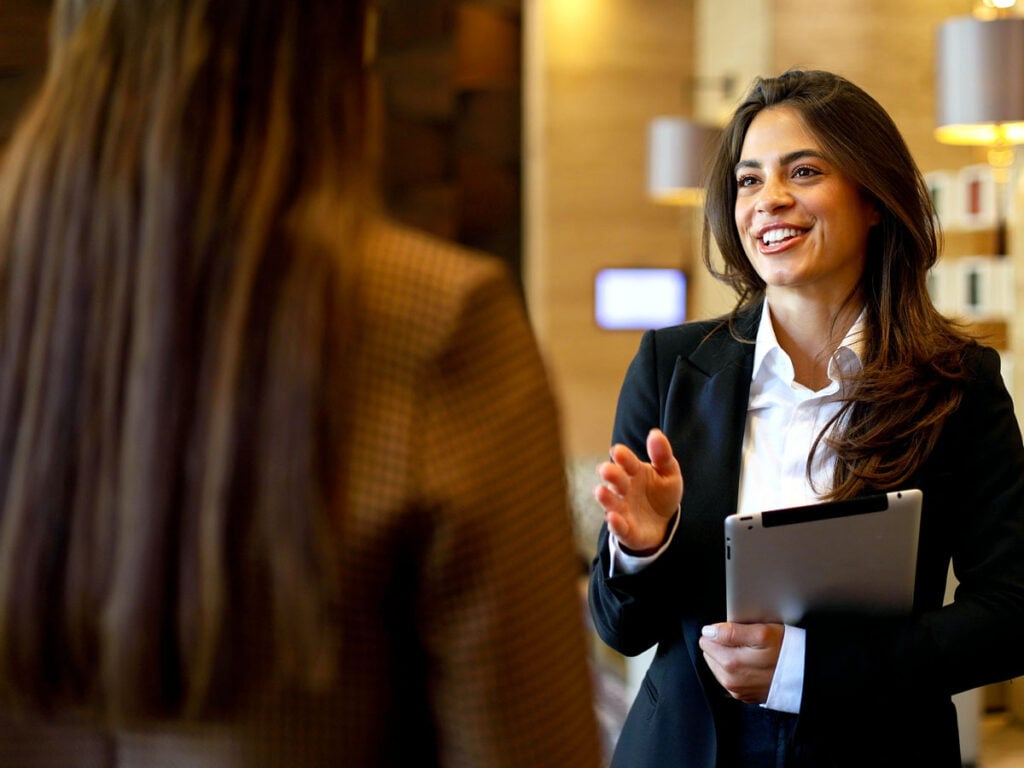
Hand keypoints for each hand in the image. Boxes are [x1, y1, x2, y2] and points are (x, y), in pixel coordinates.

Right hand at [593, 428, 682, 553]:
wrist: (665, 523)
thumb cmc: (662, 493)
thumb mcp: (669, 473)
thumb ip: (662, 454)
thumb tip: (655, 433)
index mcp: (634, 471)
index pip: (627, 461)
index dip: (623, 457)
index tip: (618, 451)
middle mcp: (624, 489)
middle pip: (616, 480)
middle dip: (611, 475)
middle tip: (606, 470)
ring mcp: (623, 509)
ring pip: (611, 502)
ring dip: (605, 498)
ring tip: (600, 491)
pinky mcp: (626, 530)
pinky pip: (619, 527)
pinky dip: (615, 524)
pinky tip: (612, 518)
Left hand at [698, 622, 783, 703]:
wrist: (806, 675)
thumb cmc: (787, 650)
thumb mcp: (762, 632)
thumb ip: (732, 631)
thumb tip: (709, 632)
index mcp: (731, 662)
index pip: (707, 638)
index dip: (719, 630)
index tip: (734, 629)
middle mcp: (731, 679)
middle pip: (709, 652)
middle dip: (722, 644)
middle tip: (745, 641)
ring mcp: (736, 689)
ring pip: (716, 664)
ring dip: (727, 656)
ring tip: (750, 652)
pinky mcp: (742, 695)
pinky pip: (727, 677)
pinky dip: (734, 668)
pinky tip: (750, 664)